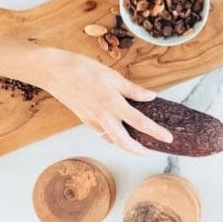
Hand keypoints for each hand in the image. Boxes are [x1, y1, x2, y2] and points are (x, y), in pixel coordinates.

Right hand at [38, 49, 172, 154]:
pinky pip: (102, 133)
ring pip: (112, 140)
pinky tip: (118, 133)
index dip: (155, 132)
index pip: (140, 122)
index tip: (168, 138)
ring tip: (137, 144)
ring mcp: (92, 120)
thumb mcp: (111, 75)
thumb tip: (150, 97)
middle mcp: (103, 116)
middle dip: (139, 150)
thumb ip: (132, 89)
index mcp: (113, 103)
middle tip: (150, 152)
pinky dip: (112, 137)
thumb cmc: (81, 69)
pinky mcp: (85, 120)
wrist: (54, 72)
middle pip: (124, 142)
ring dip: (125, 145)